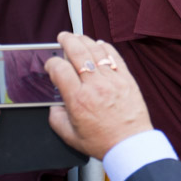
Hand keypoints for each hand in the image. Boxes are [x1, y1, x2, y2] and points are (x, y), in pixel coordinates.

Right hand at [46, 32, 151, 159]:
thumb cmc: (102, 142)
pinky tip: (99, 44)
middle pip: (78, 53)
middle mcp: (95, 86)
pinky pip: (115, 57)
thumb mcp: (70, 136)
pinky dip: (106, 48)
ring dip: (85, 41)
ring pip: (96, 52)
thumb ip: (56, 120)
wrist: (130, 144)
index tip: (51, 64)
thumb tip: (54, 106)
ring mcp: (112, 81)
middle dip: (67, 41)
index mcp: (78, 100)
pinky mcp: (127, 79)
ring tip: (78, 37)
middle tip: (62, 36)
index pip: (60, 70)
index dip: (52, 63)